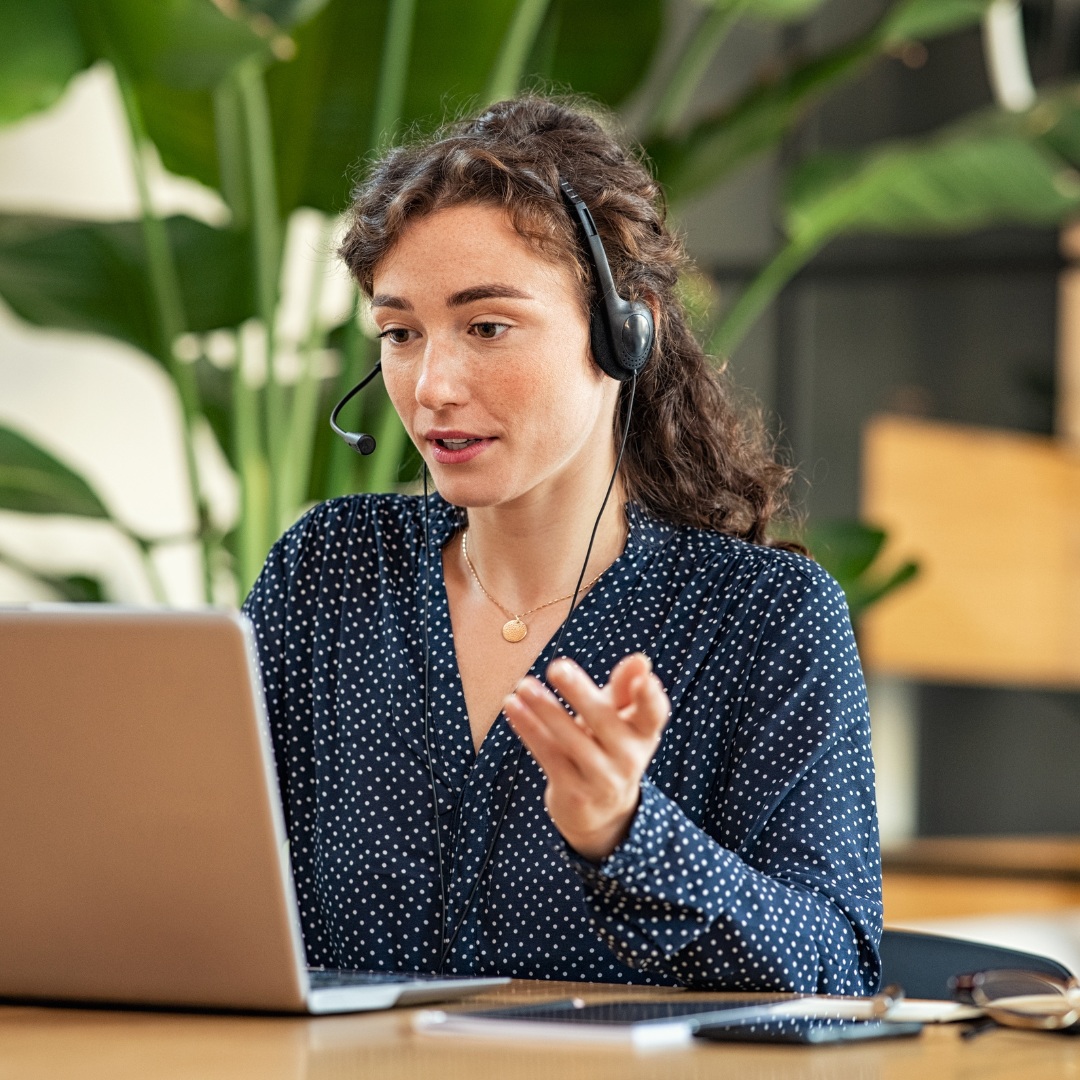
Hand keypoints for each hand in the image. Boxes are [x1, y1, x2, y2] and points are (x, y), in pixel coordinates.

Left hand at [503, 653, 670, 861]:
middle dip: (580, 694)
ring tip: (524, 685)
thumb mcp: (619, 719)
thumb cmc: (607, 746)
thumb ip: (624, 688)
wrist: (599, 811)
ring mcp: (602, 779)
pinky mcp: (574, 793)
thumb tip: (640, 660)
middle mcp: (629, 758)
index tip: (645, 678)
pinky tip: (512, 705)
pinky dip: (529, 728)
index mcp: (644, 733)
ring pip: (571, 739)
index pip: (653, 713)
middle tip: (557, 667)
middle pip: (604, 721)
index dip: (651, 697)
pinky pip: (548, 754)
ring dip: (545, 710)